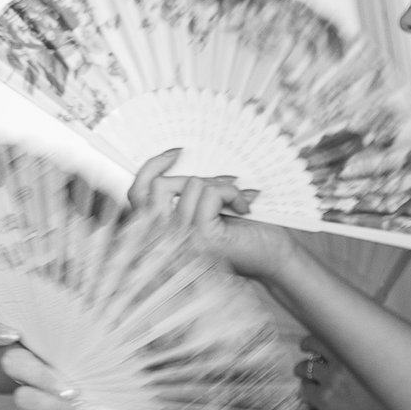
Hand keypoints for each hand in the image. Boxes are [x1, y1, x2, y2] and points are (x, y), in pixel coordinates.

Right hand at [0, 333, 139, 409]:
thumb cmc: (126, 389)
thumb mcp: (110, 352)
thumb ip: (89, 329)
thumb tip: (77, 302)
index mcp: (48, 350)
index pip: (8, 333)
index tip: (13, 335)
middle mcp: (35, 374)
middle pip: (10, 362)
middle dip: (40, 375)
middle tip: (72, 389)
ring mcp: (31, 403)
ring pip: (23, 397)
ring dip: (58, 404)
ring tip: (85, 409)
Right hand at [127, 151, 254, 231]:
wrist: (274, 256)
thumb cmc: (246, 231)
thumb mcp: (207, 204)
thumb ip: (186, 190)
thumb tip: (178, 157)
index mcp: (162, 231)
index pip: (136, 194)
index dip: (151, 167)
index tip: (176, 153)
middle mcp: (165, 238)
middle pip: (158, 186)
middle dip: (195, 177)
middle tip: (224, 185)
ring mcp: (182, 239)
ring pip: (191, 185)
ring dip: (221, 186)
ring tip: (236, 200)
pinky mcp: (202, 236)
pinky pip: (210, 193)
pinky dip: (232, 192)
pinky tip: (244, 207)